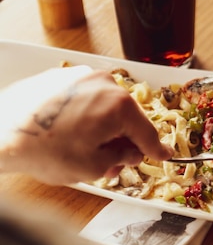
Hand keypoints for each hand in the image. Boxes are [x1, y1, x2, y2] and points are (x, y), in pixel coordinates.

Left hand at [0, 67, 172, 184]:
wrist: (0, 132)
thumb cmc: (44, 150)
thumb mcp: (94, 167)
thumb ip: (122, 157)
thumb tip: (131, 151)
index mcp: (119, 105)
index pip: (146, 132)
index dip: (156, 149)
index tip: (163, 155)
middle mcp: (104, 83)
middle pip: (126, 117)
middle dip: (122, 141)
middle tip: (112, 163)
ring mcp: (81, 77)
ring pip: (105, 107)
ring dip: (103, 129)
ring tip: (86, 152)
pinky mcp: (61, 77)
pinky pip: (85, 98)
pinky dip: (86, 116)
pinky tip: (70, 134)